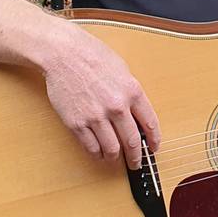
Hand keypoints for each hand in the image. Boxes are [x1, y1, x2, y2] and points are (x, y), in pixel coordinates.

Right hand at [40, 22, 160, 168]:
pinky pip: (91, 147)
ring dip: (116, 158)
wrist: (63, 54)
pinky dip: (97, 154)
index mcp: (132, 92)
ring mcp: (96, 117)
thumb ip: (131, 93)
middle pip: (132, 142)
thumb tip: (137, 115)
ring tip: (116, 158)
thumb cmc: (92, 56)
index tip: (153, 148)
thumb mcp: (122, 70)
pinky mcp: (77, 123)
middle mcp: (117, 106)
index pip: (150, 124)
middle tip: (136, 162)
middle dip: (137, 157)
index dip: (154, 140)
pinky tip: (99, 153)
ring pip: (112, 149)